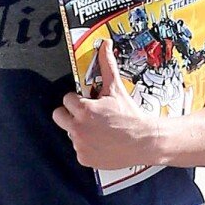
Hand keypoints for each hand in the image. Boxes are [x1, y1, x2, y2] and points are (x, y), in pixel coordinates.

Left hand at [52, 37, 159, 169]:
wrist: (145, 141)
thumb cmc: (131, 115)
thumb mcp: (116, 88)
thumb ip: (107, 65)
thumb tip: (104, 45)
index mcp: (83, 110)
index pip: (66, 99)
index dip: (78, 100)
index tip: (89, 103)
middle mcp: (78, 128)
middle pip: (59, 116)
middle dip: (71, 114)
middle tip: (87, 116)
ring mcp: (80, 145)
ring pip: (70, 133)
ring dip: (80, 131)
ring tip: (99, 130)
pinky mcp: (84, 158)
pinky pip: (79, 150)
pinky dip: (88, 147)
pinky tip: (102, 143)